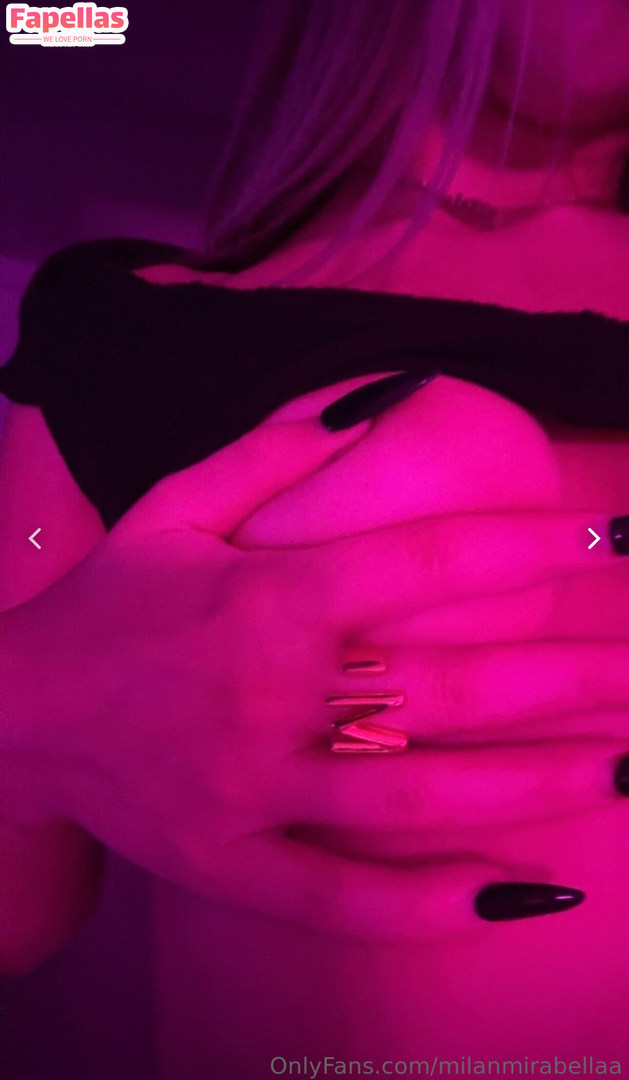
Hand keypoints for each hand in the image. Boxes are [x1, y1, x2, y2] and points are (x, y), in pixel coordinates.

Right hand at [3, 392, 624, 942]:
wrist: (19, 714)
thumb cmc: (109, 603)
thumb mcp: (173, 505)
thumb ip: (273, 449)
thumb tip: (375, 403)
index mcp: (262, 601)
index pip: (420, 564)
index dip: (525, 547)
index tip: (605, 537)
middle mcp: (268, 700)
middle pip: (447, 690)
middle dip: (566, 680)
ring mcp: (252, 796)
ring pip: (416, 800)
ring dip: (532, 787)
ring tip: (622, 769)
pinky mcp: (231, 868)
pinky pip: (342, 901)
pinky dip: (431, 906)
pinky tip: (515, 893)